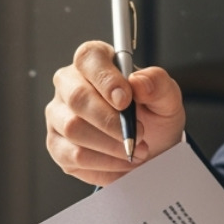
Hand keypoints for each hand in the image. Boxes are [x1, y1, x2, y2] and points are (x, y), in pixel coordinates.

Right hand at [46, 41, 185, 185]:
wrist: (151, 148)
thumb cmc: (153, 116)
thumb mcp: (167, 97)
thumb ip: (157, 84)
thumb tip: (138, 83)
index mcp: (94, 62)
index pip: (89, 58)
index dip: (106, 79)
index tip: (126, 100)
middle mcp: (69, 84)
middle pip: (77, 97)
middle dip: (110, 121)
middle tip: (139, 134)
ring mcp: (58, 114)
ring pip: (73, 129)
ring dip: (110, 145)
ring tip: (135, 150)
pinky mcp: (56, 145)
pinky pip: (73, 156)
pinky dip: (104, 164)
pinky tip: (121, 162)